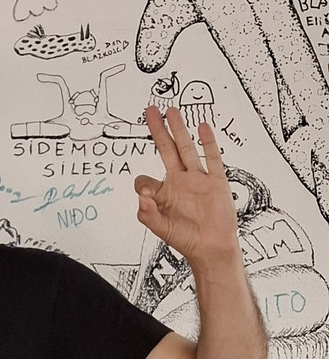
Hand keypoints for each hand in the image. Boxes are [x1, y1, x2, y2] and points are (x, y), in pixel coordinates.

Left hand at [135, 109, 239, 268]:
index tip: (146, 192)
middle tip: (150, 111)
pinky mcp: (216, 182)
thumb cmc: (187, 239)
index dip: (142, 183)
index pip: (145, 179)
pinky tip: (202, 127)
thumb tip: (142, 196)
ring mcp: (197, 179)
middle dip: (158, 130)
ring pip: (186, 148)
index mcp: (163, 193)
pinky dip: (207, 142)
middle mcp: (179, 182)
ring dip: (179, 130)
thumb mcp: (160, 229)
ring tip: (172, 111)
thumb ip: (147, 214)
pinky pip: (212, 158)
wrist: (212, 248)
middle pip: (166, 149)